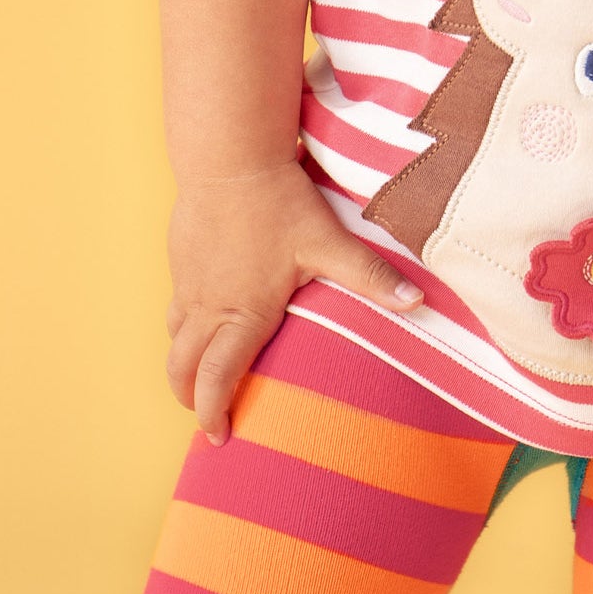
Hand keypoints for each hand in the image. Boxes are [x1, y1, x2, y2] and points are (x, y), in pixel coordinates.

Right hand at [164, 159, 424, 445]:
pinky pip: (176, 303)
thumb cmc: (279, 203)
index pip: (216, 379)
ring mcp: (190, 282)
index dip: (213, 412)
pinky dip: (183, 323)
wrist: (230, 157)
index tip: (218, 436)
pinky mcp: (181, 258)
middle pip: (182, 368)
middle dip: (191, 397)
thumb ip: (371, 277)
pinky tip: (203, 312)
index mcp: (243, 313)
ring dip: (184, 362)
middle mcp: (208, 305)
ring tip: (200, 373)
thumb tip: (418, 303)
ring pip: (175, 336)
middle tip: (206, 413)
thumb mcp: (330, 242)